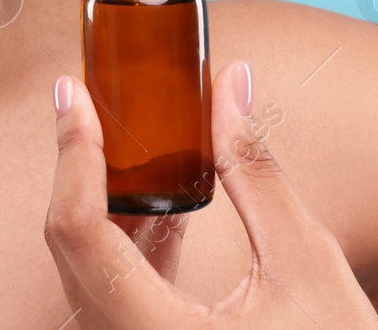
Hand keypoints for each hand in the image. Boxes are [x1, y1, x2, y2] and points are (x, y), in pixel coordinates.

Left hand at [44, 60, 377, 327]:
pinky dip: (125, 241)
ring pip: (86, 267)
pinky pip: (112, 290)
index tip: (74, 92)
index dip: (72, 153)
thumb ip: (256, 173)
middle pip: (71, 244)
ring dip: (101, 200)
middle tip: (89, 100)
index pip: (77, 230)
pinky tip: (159, 204)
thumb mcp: (306, 264)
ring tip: (123, 139)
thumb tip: (229, 86)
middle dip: (79, 164)